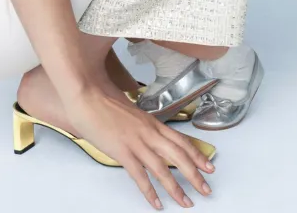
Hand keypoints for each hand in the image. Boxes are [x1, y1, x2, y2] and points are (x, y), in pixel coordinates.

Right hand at [63, 85, 214, 208]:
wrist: (87, 94)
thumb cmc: (104, 100)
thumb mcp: (129, 112)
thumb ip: (140, 124)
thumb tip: (146, 133)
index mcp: (152, 122)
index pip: (181, 141)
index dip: (197, 155)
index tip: (209, 166)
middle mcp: (149, 132)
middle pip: (179, 156)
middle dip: (195, 175)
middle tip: (206, 190)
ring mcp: (136, 142)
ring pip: (163, 168)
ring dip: (176, 188)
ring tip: (186, 202)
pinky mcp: (122, 151)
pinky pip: (139, 176)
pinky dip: (149, 192)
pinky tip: (156, 203)